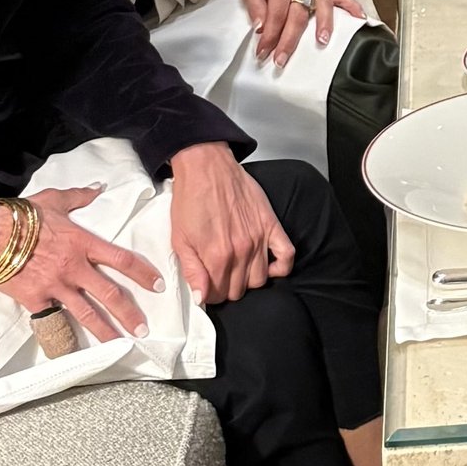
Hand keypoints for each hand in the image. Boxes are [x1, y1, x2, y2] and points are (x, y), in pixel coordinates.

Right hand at [0, 184, 159, 343]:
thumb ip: (79, 196)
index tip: (158, 285)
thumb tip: (99, 187)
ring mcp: (56, 286)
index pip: (121, 260)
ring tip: (120, 345)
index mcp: (82, 243)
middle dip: (129, 313)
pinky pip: (53, 320)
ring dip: (105, 330)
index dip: (143, 273)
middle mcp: (74, 267)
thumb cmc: (21, 215)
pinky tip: (76, 348)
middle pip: (109, 294)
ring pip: (86, 313)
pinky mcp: (36, 300)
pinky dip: (63, 335)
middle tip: (143, 330)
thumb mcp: (54, 199)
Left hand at [169, 142, 293, 306]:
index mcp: (215, 256)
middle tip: (219, 276)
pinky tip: (269, 265)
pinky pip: (287, 255)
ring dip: (248, 280)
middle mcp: (240, 251)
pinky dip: (281, 267)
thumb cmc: (190, 198)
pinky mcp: (270, 225)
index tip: (206, 286)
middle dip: (227, 288)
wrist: (205, 166)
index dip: (209, 294)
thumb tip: (200, 298)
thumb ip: (191, 271)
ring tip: (238, 269)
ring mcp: (258, 238)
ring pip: (260, 279)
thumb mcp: (179, 238)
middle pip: (239, 290)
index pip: (217, 295)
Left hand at [239, 0, 363, 69]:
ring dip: (323, 24)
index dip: (270, 35)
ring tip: (322, 41)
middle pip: (299, 14)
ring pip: (322, 6)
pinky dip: (351, 5)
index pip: (277, 12)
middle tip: (282, 59)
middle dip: (290, 39)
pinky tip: (359, 16)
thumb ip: (254, 5)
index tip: (263, 51)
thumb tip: (260, 28)